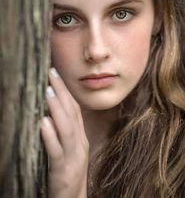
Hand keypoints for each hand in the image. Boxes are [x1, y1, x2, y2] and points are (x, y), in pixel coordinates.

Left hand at [40, 68, 88, 197]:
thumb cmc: (69, 171)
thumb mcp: (70, 148)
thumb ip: (64, 131)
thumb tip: (50, 112)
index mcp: (80, 137)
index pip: (74, 109)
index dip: (66, 90)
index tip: (56, 74)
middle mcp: (79, 143)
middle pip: (71, 113)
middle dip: (61, 92)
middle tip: (51, 73)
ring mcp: (73, 157)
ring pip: (66, 128)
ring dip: (57, 108)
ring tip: (47, 91)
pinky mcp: (63, 171)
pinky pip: (56, 152)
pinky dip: (50, 136)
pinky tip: (43, 123)